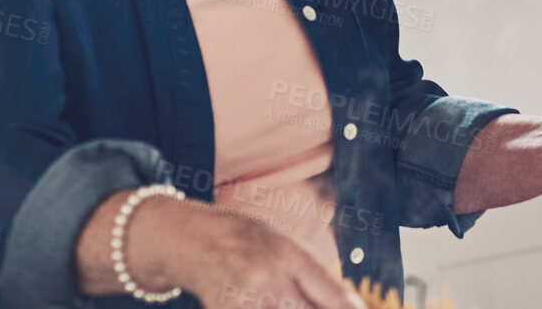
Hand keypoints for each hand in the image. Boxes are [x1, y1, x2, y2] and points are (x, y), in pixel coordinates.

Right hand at [85, 196, 362, 308]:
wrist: (192, 239)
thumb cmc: (248, 241)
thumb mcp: (287, 246)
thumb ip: (316, 277)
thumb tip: (349, 305)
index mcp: (289, 255)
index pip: (329, 293)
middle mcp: (267, 278)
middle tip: (320, 306)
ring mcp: (242, 300)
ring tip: (290, 303)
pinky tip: (275, 304)